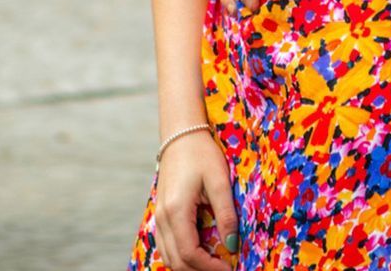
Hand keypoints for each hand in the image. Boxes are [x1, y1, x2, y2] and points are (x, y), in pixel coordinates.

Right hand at [153, 132, 238, 270]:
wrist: (180, 134)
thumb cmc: (201, 153)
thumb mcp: (219, 181)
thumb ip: (226, 215)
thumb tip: (232, 245)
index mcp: (176, 210)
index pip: (189, 254)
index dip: (210, 268)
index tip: (230, 268)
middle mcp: (163, 217)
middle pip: (176, 261)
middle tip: (224, 268)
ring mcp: (159, 216)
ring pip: (168, 256)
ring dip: (189, 266)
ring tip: (214, 264)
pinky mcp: (161, 213)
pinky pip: (166, 246)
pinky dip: (181, 256)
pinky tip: (200, 254)